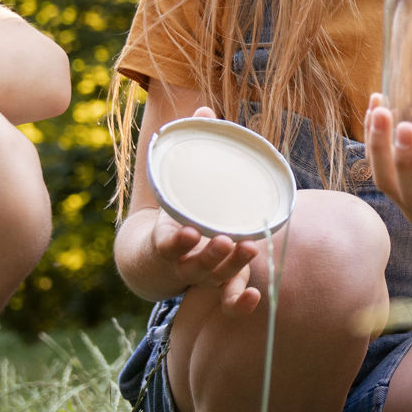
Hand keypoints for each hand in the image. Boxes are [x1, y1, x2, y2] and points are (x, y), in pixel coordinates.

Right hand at [140, 107, 263, 313]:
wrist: (155, 255)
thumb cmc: (173, 209)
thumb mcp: (176, 182)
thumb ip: (191, 147)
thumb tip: (206, 107)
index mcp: (167, 237)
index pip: (166, 243)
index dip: (174, 241)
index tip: (185, 232)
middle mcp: (182, 261)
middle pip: (194, 264)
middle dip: (210, 255)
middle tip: (224, 240)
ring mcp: (200, 276)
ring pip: (213, 279)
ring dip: (231, 268)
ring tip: (249, 250)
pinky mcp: (217, 285)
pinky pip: (227, 300)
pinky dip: (239, 304)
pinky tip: (256, 298)